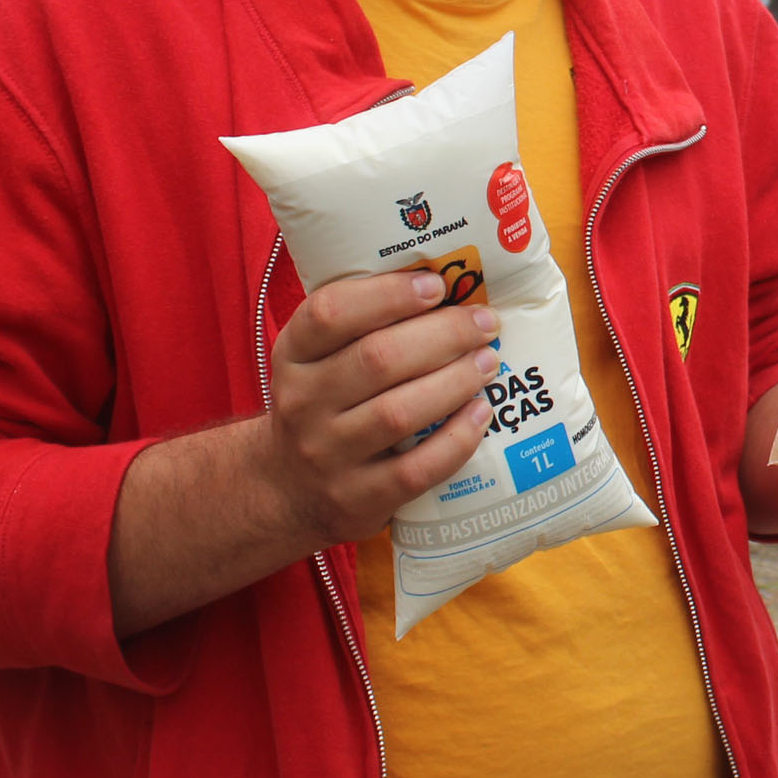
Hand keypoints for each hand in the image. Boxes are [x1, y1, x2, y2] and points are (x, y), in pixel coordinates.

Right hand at [259, 268, 504, 541]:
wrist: (288, 489)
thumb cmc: (324, 405)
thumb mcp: (317, 360)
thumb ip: (362, 325)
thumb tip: (446, 279)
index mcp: (293, 355)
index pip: (330, 312)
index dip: (388, 295)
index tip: (437, 285)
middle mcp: (302, 403)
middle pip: (378, 359)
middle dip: (443, 335)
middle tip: (484, 325)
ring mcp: (327, 454)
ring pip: (398, 412)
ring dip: (454, 382)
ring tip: (489, 363)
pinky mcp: (357, 498)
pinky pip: (415, 469)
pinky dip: (455, 440)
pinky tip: (480, 415)